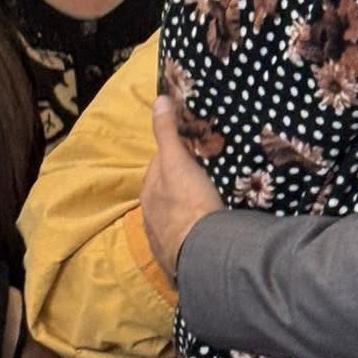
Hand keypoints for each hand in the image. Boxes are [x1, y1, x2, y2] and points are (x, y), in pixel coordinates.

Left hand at [144, 96, 226, 282]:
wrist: (203, 254)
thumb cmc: (190, 203)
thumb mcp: (179, 163)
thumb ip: (168, 133)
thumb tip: (159, 100)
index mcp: (150, 190)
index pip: (160, 164)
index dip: (176, 155)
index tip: (194, 152)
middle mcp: (150, 213)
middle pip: (165, 190)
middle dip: (179, 183)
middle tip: (204, 177)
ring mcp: (162, 237)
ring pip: (173, 214)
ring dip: (186, 208)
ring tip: (207, 204)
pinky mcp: (176, 257)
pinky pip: (184, 238)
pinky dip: (192, 231)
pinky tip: (206, 231)